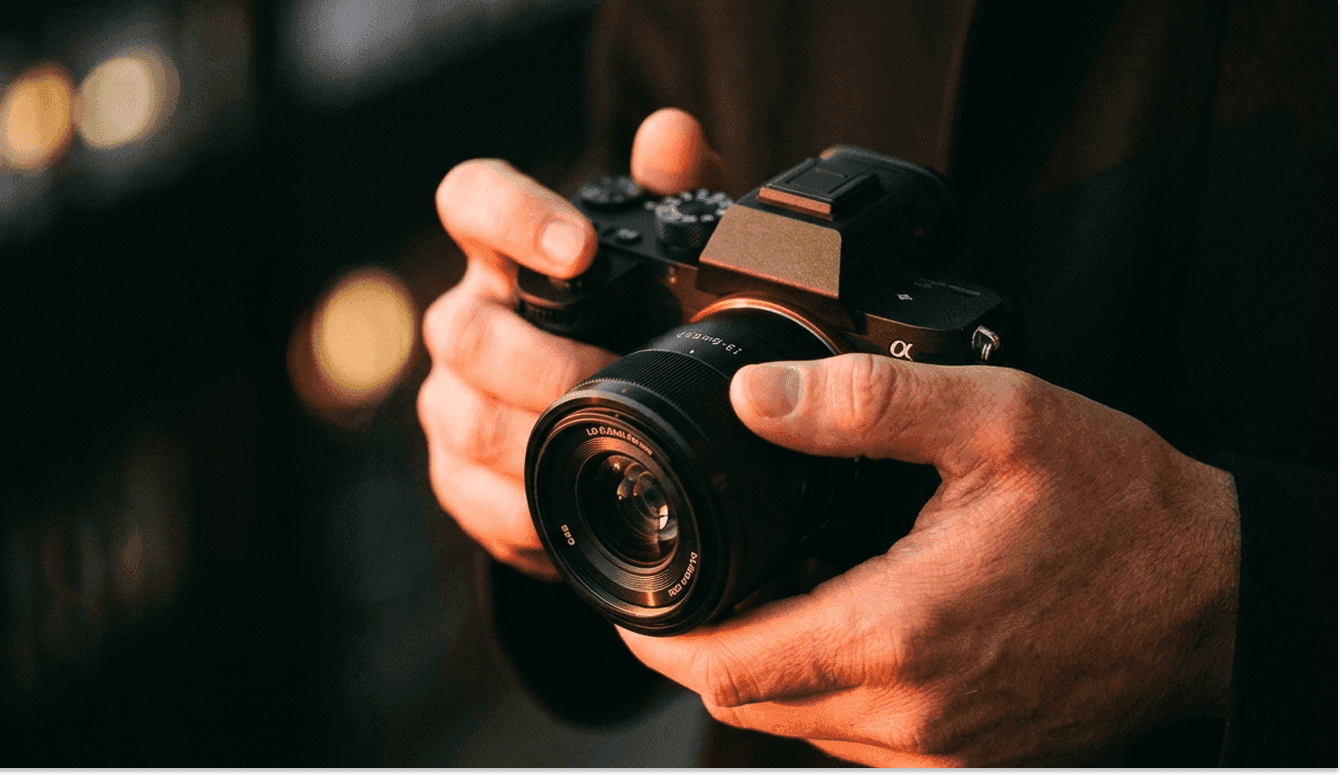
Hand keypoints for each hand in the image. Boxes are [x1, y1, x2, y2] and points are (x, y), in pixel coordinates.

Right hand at [418, 108, 724, 578]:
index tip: (579, 249)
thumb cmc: (631, 323)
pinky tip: (569, 501)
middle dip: (540, 361)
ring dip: (535, 435)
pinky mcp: (456, 473)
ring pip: (463, 416)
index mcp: (508, 250)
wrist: (609, 427)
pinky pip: (471, 492)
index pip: (472, 199)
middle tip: (610, 377)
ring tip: (603, 442)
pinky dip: (525, 505)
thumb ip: (674, 192)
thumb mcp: (666, 258)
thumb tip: (674, 136)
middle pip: (463, 330)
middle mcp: (467, 318)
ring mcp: (452, 398)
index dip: (513, 217)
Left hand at [619, 354, 1240, 766]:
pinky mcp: (967, 753)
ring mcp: (940, 745)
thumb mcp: (996, 420)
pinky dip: (816, 690)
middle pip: (747, 705)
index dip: (658, 639)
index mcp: (899, 632)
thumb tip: (752, 397)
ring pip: (797, 726)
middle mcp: (911, 711)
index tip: (630, 597)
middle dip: (696, 651)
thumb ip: (864, 405)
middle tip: (678, 583)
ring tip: (742, 595)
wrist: (1218, 593)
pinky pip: (855, 736)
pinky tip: (825, 624)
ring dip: (755, 670)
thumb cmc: (1122, 508)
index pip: (727, 668)